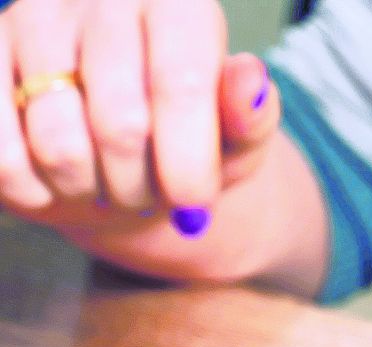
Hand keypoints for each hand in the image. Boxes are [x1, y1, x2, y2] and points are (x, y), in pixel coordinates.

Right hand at [0, 0, 278, 240]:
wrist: (125, 156)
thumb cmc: (191, 142)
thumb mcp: (238, 138)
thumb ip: (250, 116)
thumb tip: (250, 81)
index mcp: (177, 4)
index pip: (180, 85)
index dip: (188, 162)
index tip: (194, 205)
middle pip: (120, 124)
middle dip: (141, 186)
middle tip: (148, 192)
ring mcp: (33, 21)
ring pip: (58, 144)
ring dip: (90, 191)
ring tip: (106, 182)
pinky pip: (2, 156)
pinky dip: (36, 192)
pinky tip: (57, 181)